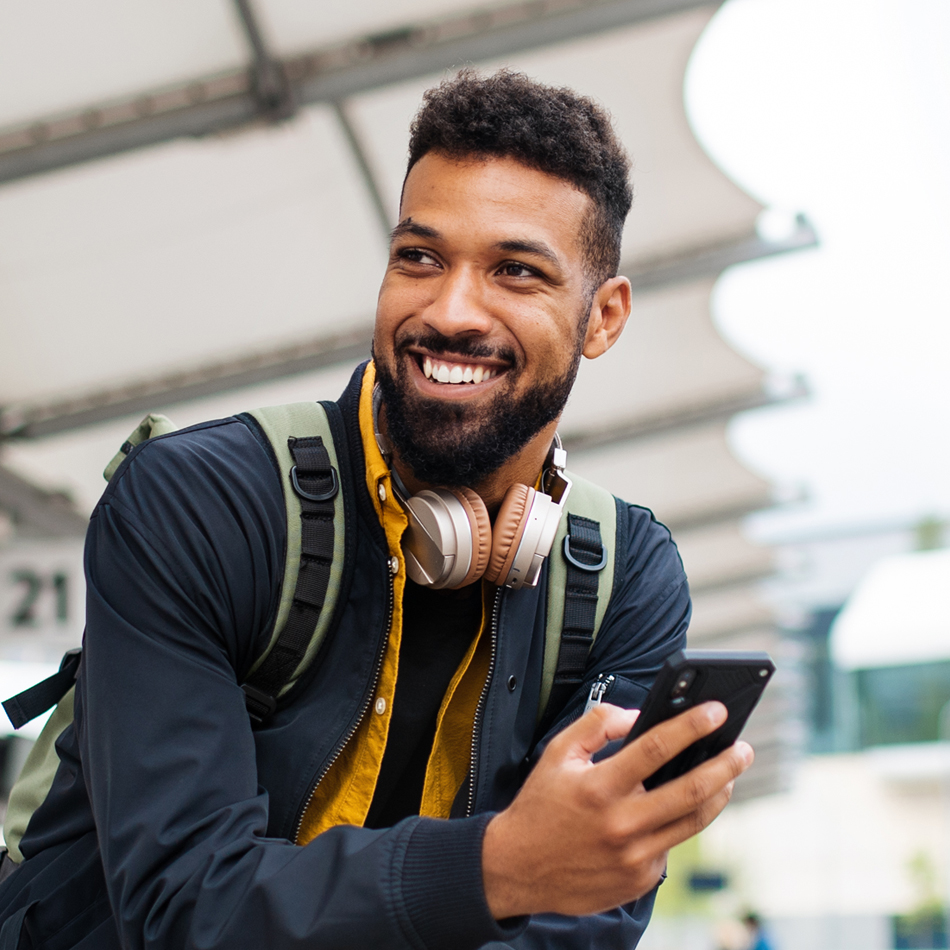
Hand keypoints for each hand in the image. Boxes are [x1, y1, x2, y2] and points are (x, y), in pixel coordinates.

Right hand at [482, 701, 752, 918]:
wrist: (519, 868)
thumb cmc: (541, 805)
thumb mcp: (557, 754)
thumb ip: (597, 725)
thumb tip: (638, 716)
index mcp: (599, 787)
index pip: (656, 747)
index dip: (690, 725)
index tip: (717, 710)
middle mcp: (620, 824)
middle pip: (690, 791)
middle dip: (725, 765)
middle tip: (742, 748)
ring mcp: (633, 857)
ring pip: (692, 822)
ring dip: (717, 795)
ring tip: (728, 775)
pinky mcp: (639, 880)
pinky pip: (670, 846)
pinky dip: (678, 824)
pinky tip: (677, 809)